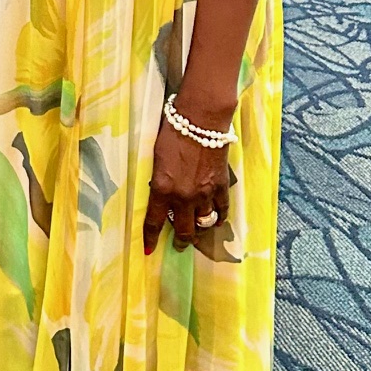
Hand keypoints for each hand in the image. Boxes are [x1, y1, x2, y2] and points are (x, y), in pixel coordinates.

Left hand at [143, 118, 230, 253]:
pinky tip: (216, 221)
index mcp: (162, 189)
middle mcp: (183, 197)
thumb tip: (160, 194)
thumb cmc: (172, 134)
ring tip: (196, 232)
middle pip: (184, 230)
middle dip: (180, 241)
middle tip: (178, 244)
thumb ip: (159, 181)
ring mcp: (204, 194)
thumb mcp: (156, 159)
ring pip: (204, 223)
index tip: (148, 250)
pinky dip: (220, 218)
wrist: (200, 120)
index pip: (154, 222)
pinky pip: (222, 210)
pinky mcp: (220, 186)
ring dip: (199, 230)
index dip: (150, 238)